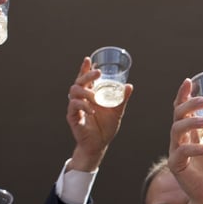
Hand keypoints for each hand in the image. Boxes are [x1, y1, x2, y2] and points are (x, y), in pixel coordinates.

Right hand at [66, 56, 132, 171]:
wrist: (99, 144)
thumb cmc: (106, 127)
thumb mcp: (117, 111)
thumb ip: (122, 99)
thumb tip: (129, 86)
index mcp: (90, 95)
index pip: (85, 78)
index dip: (84, 68)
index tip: (88, 59)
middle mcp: (81, 99)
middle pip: (79, 81)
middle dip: (87, 74)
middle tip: (97, 72)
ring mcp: (75, 107)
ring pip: (74, 92)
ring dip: (86, 91)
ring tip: (95, 97)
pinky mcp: (73, 117)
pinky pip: (74, 107)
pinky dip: (83, 106)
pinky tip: (92, 110)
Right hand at [167, 77, 202, 203]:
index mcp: (192, 131)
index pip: (183, 109)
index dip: (183, 94)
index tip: (189, 81)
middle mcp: (181, 138)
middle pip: (178, 115)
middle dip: (189, 104)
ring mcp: (177, 151)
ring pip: (176, 130)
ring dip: (191, 122)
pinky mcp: (177, 165)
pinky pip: (182, 152)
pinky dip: (196, 148)